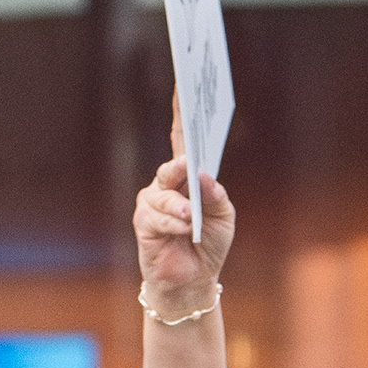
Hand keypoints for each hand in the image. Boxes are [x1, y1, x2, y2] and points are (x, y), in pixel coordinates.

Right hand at [132, 97, 234, 309]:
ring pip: (164, 194)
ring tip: (190, 217)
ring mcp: (153, 202)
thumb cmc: (207, 244)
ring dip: (180, 207)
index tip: (184, 86)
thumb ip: (216, 195)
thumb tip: (203, 175)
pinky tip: (184, 227)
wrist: (192, 280)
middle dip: (180, 163)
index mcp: (188, 176)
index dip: (182, 113)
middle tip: (189, 163)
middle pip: (172, 164)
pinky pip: (157, 216)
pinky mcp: (143, 222)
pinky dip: (173, 222)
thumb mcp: (223, 217)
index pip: (182, 138)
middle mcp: (167, 184)